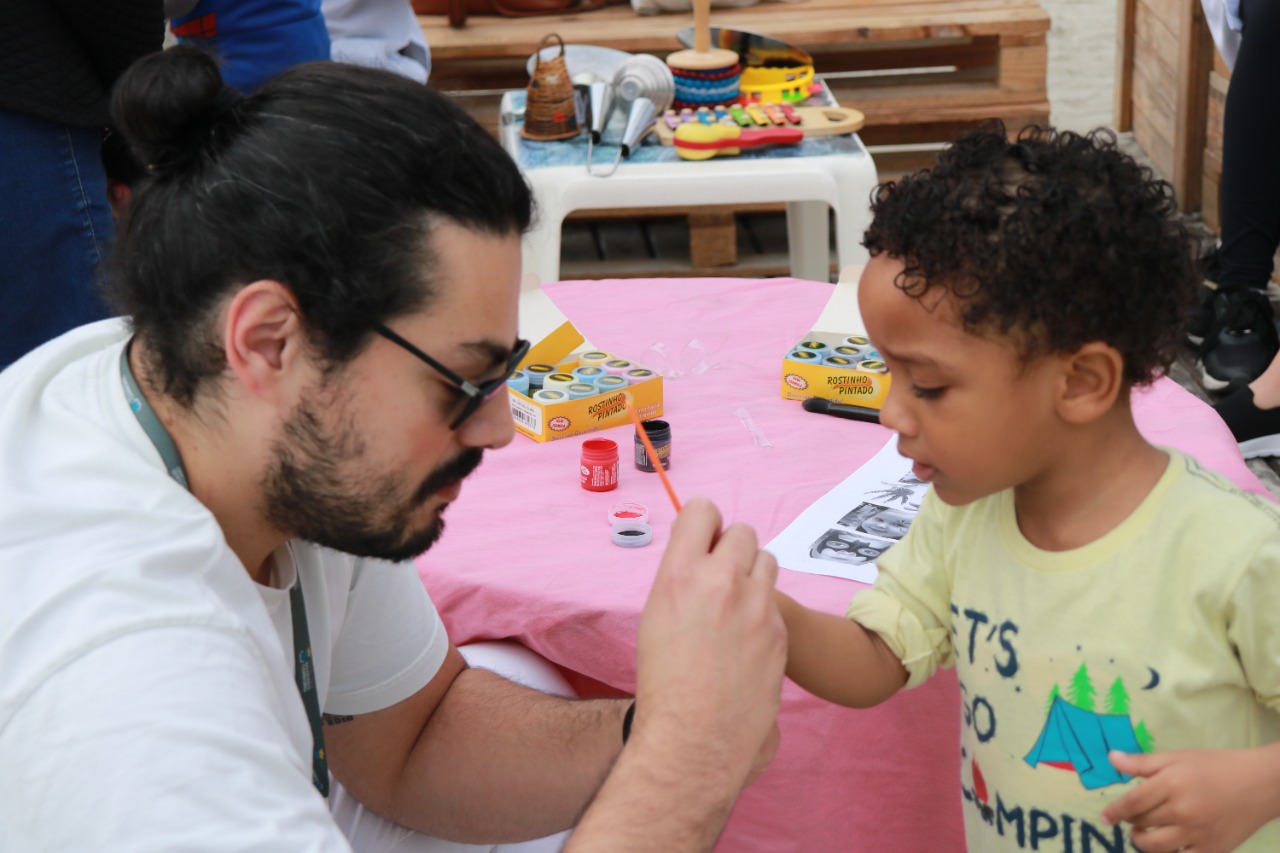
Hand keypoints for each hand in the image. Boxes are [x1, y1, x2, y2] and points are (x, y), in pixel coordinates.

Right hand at [633, 498, 786, 788]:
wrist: (694, 737)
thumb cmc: (664, 683)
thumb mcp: (656, 616)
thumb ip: (682, 578)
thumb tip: (700, 557)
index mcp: (681, 573)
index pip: (703, 510)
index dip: (704, 523)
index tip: (702, 541)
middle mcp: (722, 581)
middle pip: (742, 532)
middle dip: (732, 550)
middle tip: (719, 580)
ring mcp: (756, 605)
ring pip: (766, 561)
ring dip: (753, 576)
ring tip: (735, 609)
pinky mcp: (779, 631)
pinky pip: (775, 603)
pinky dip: (763, 613)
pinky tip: (746, 642)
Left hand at [1102, 748, 1279, 851]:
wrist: (1260, 784)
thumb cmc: (1216, 766)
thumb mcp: (1178, 757)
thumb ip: (1143, 762)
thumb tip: (1111, 758)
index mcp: (1171, 784)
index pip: (1132, 803)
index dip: (1115, 812)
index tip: (1104, 818)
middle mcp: (1182, 811)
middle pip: (1143, 823)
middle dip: (1132, 821)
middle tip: (1133, 818)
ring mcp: (1198, 833)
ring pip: (1157, 847)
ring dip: (1143, 842)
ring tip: (1143, 834)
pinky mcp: (1213, 849)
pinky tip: (1169, 845)